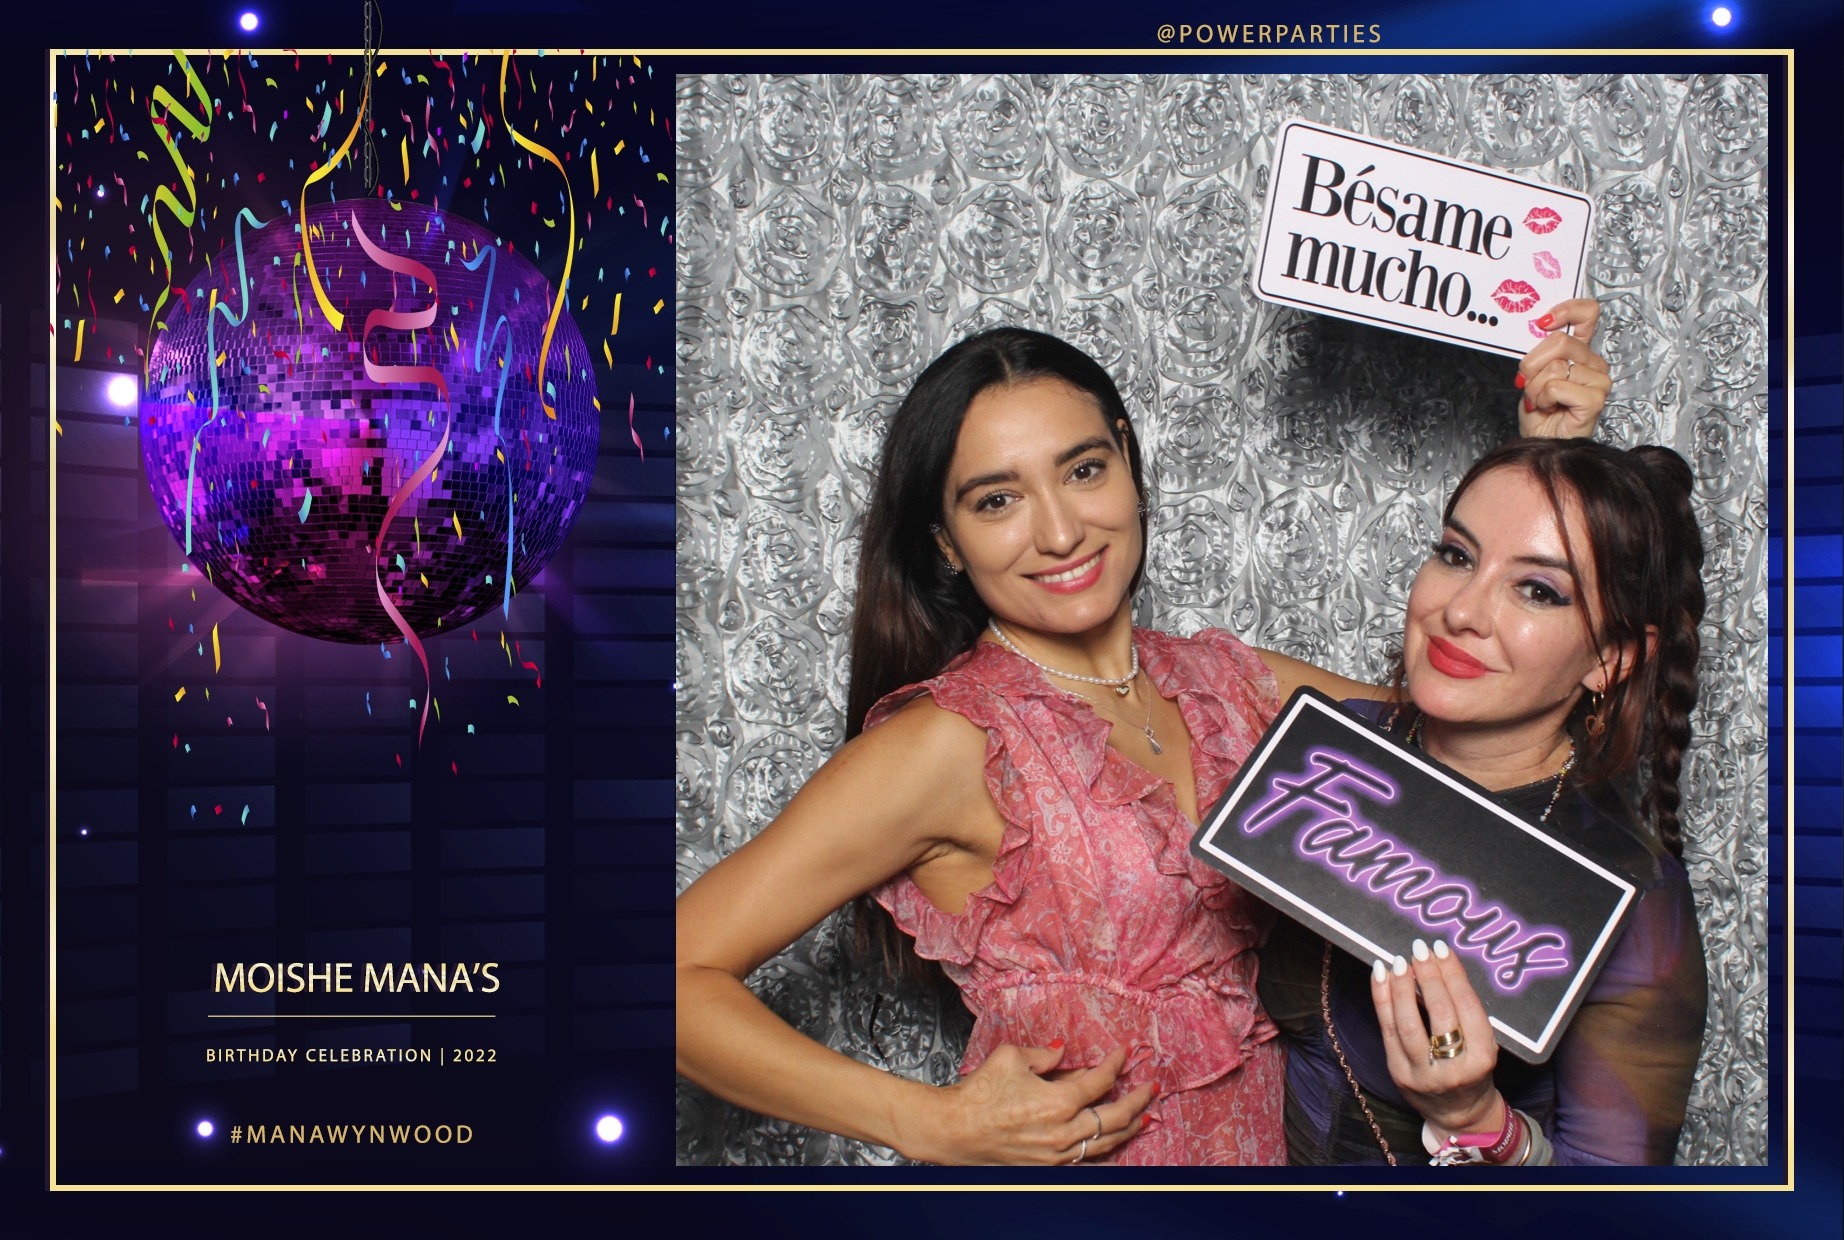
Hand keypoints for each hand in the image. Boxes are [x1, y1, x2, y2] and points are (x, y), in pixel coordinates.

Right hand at [915, 1042, 1151, 1165]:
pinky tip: (1111, 1139)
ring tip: (1144, 1117)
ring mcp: (1058, 1153)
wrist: (955, 1130)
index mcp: (1058, 1101)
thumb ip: (1044, 1054)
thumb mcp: (1011, 1057)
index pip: (1100, 1081)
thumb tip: (1063, 1050)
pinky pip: (1087, 1158)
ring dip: (1129, 1128)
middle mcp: (1064, 1132)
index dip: (1115, 1064)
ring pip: (1106, 1143)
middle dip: (1138, 1101)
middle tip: (1152, 1088)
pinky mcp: (1048, 1165)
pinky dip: (1104, 1147)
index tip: (1124, 1052)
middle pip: (1115, 1118)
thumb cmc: (979, 1092)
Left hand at [1370, 939, 1502, 1137]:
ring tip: (1399, 961)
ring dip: (1401, 987)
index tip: (1441, 949)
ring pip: (1408, 1023)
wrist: (1459, 1114)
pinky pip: (1387, 1030)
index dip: (1453, 975)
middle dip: (1428, 977)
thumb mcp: (1483, 1044)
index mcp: (1482, 1058)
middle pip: (1439, 1014)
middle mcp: (1453, 1068)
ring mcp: (1422, 1073)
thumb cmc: (1473, 1070)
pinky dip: (1381, 999)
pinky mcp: (1398, 1073)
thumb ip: (1465, 1012)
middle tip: (1420, 949)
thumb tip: (1438, 964)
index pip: (1468, 1008)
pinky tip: (1380, 975)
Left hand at [1516, 298, 1609, 439]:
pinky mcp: (1595, 399)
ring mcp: (1598, 380)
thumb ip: (1538, 350)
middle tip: (1529, 382)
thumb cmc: (1538, 409)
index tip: (1543, 321)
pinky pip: (1557, 386)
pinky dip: (1543, 398)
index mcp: (1580, 350)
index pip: (1587, 313)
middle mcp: (1593, 362)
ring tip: (1540, 399)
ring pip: (1553, 368)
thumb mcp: (1532, 372)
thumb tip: (1535, 329)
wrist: (1540, 439)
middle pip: (1559, 342)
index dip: (1567, 309)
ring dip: (1535, 387)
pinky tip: (1549, 407)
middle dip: (1532, 364)